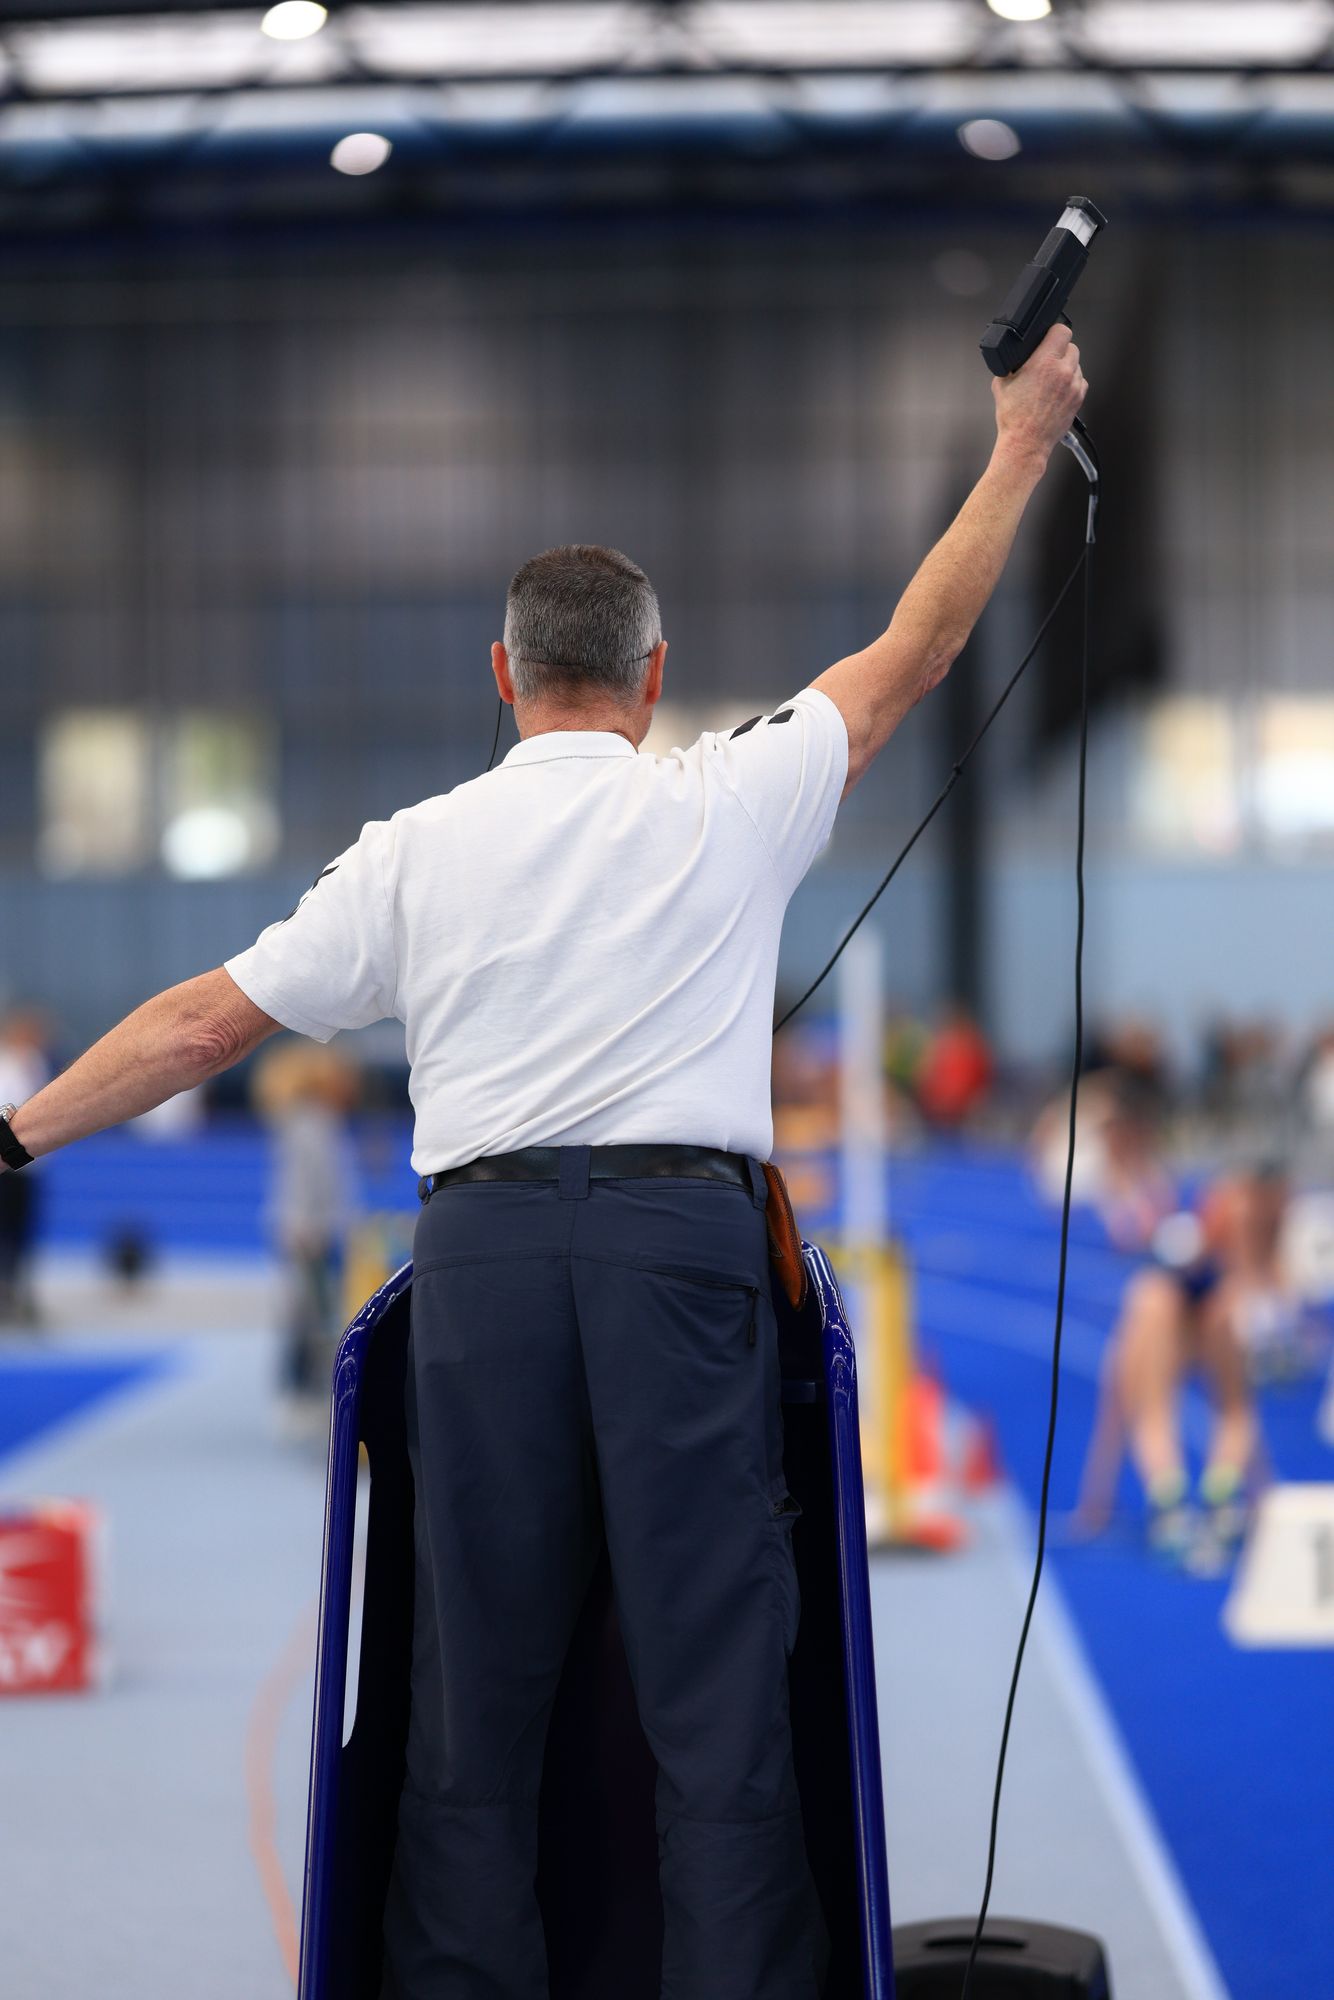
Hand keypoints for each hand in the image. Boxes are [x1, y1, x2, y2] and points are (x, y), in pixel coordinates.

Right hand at [992, 323, 1087, 465]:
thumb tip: (1017, 356)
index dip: (1054, 332)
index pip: (1061, 331)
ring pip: (1077, 363)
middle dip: (1060, 350)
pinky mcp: (1079, 398)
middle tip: (1048, 360)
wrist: (1026, 442)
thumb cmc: (1014, 417)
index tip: (1049, 336)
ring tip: (1052, 379)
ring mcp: (1073, 385)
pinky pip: (1081, 381)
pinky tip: (1058, 390)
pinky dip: (1072, 382)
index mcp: (1044, 363)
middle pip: (1071, 346)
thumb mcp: (1002, 382)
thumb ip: (1013, 364)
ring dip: (1067, 366)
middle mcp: (1063, 371)